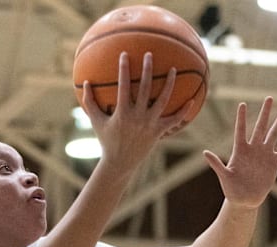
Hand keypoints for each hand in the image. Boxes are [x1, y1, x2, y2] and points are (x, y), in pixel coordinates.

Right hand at [82, 52, 192, 174]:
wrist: (120, 162)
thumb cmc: (106, 139)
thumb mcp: (96, 121)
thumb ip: (90, 102)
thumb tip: (84, 83)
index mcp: (122, 113)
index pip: (123, 86)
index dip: (124, 70)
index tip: (125, 54)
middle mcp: (137, 117)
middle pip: (145, 89)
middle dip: (147, 70)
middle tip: (150, 54)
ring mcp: (150, 124)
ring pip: (162, 100)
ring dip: (169, 84)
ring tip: (173, 69)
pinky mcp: (159, 131)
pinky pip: (173, 120)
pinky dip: (183, 111)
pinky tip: (191, 99)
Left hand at [203, 97, 276, 208]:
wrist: (244, 200)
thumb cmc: (231, 189)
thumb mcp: (224, 176)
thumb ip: (216, 164)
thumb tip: (205, 152)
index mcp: (240, 150)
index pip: (240, 130)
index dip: (241, 117)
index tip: (242, 103)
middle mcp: (253, 149)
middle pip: (260, 126)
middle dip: (265, 112)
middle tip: (269, 97)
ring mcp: (264, 154)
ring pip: (274, 133)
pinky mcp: (274, 162)